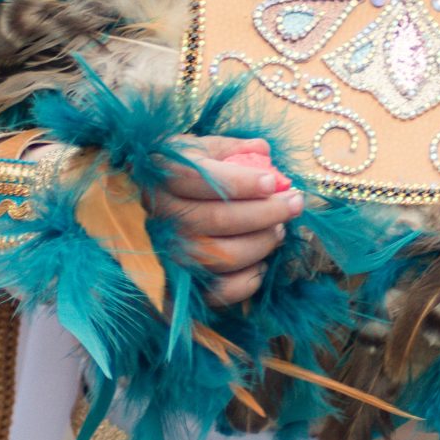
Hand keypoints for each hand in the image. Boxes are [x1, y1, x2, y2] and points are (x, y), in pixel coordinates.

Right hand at [150, 134, 304, 306]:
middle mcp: (160, 216)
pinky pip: (219, 291)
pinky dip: (248, 280)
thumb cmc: (179, 175)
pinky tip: (261, 263)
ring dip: (262, 243)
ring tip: (279, 230)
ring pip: (224, 256)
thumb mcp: (198, 150)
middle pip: (219, 219)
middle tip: (294, 203)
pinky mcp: (178, 286)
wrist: (145, 212)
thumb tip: (264, 151)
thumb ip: (230, 148)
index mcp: (161, 175)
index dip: (242, 183)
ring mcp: (167, 253)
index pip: (201, 179)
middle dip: (267, 212)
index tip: (274, 182)